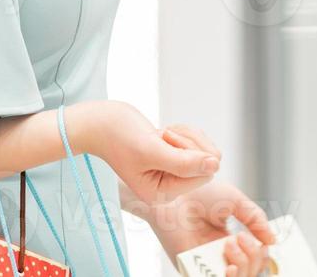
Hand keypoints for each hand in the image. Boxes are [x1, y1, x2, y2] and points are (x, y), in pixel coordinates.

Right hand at [86, 101, 219, 205]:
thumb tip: (215, 165)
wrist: (101, 122)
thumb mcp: (152, 150)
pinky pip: (195, 142)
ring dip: (185, 134)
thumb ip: (184, 162)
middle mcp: (169, 187)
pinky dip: (182, 131)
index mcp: (162, 194)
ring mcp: (171, 172)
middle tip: (164, 135)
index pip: (204, 175)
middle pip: (208, 162)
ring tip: (160, 134)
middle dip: (189, 142)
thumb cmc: (119, 136)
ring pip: (204, 149)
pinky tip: (162, 132)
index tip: (166, 141)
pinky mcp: (172, 157)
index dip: (191, 152)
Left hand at [135, 178, 276, 276]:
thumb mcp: (237, 203)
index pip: (254, 260)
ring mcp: (206, 264)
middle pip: (249, 273)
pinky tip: (230, 267)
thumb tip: (273, 240)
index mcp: (229, 242)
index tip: (261, 239)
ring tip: (231, 243)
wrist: (174, 191)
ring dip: (244, 266)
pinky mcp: (191, 270)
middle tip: (241, 237)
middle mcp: (218, 256)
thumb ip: (256, 220)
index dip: (261, 254)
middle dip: (253, 258)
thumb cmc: (199, 193)